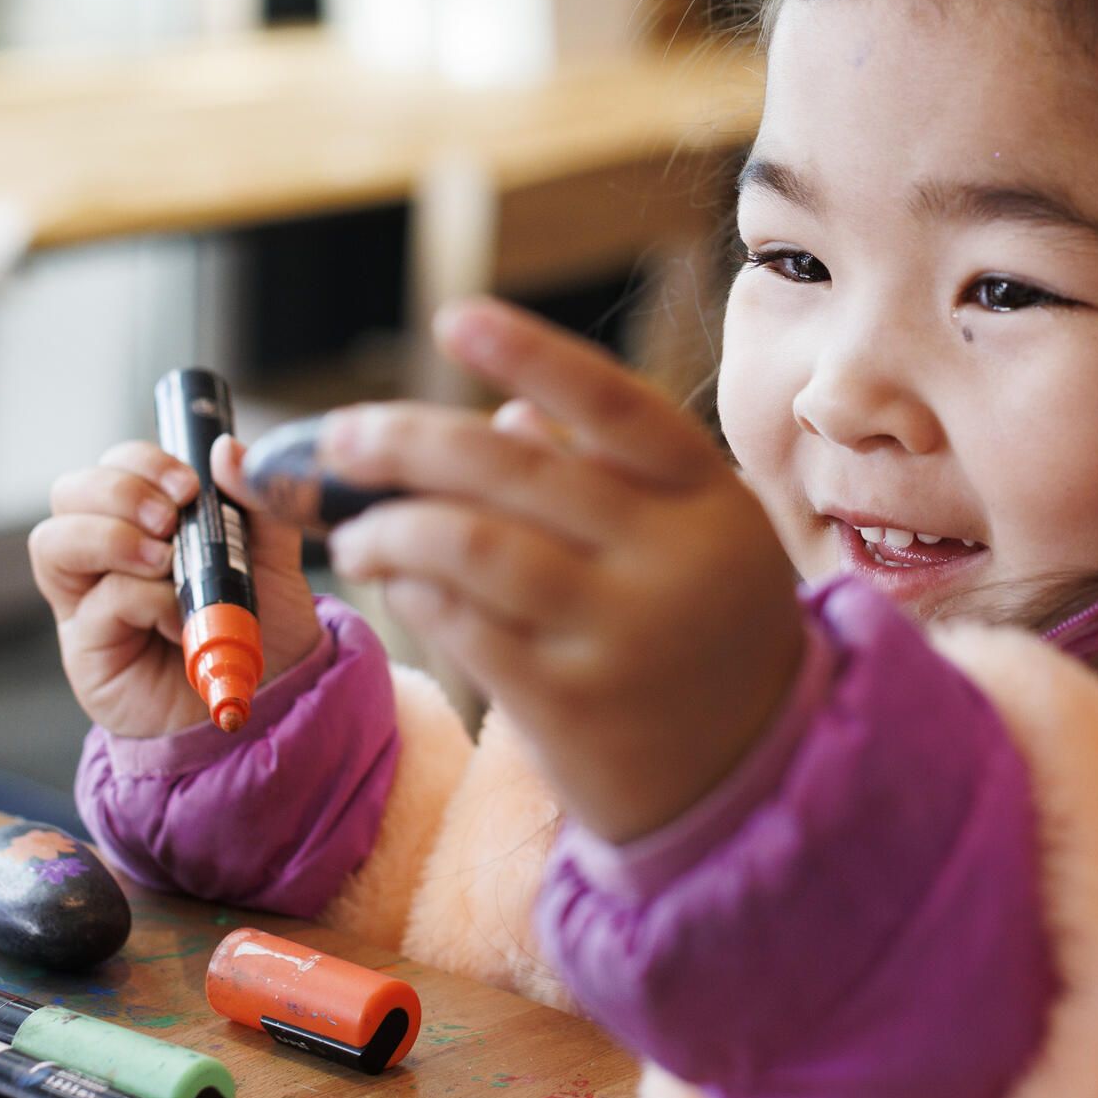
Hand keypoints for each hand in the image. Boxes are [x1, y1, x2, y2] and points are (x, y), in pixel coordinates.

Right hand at [27, 436, 325, 738]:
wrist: (273, 698)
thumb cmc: (263, 625)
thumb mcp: (274, 554)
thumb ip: (255, 501)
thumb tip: (226, 448)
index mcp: (143, 522)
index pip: (112, 466)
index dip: (140, 462)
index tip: (189, 483)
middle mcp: (104, 556)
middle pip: (67, 491)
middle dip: (120, 492)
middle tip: (172, 518)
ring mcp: (88, 602)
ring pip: (52, 540)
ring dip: (112, 537)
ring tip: (165, 562)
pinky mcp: (87, 650)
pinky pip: (97, 603)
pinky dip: (144, 598)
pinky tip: (181, 618)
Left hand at [321, 298, 807, 843]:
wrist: (754, 779)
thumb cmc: (706, 630)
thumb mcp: (691, 537)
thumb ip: (608, 473)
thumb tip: (509, 413)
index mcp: (709, 497)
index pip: (615, 405)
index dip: (533, 352)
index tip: (453, 318)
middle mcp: (672, 558)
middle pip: (518, 470)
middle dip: (411, 442)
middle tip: (343, 437)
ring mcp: (623, 635)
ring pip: (474, 547)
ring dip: (393, 527)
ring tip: (352, 529)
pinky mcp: (572, 707)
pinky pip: (465, 627)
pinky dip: (414, 592)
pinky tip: (391, 580)